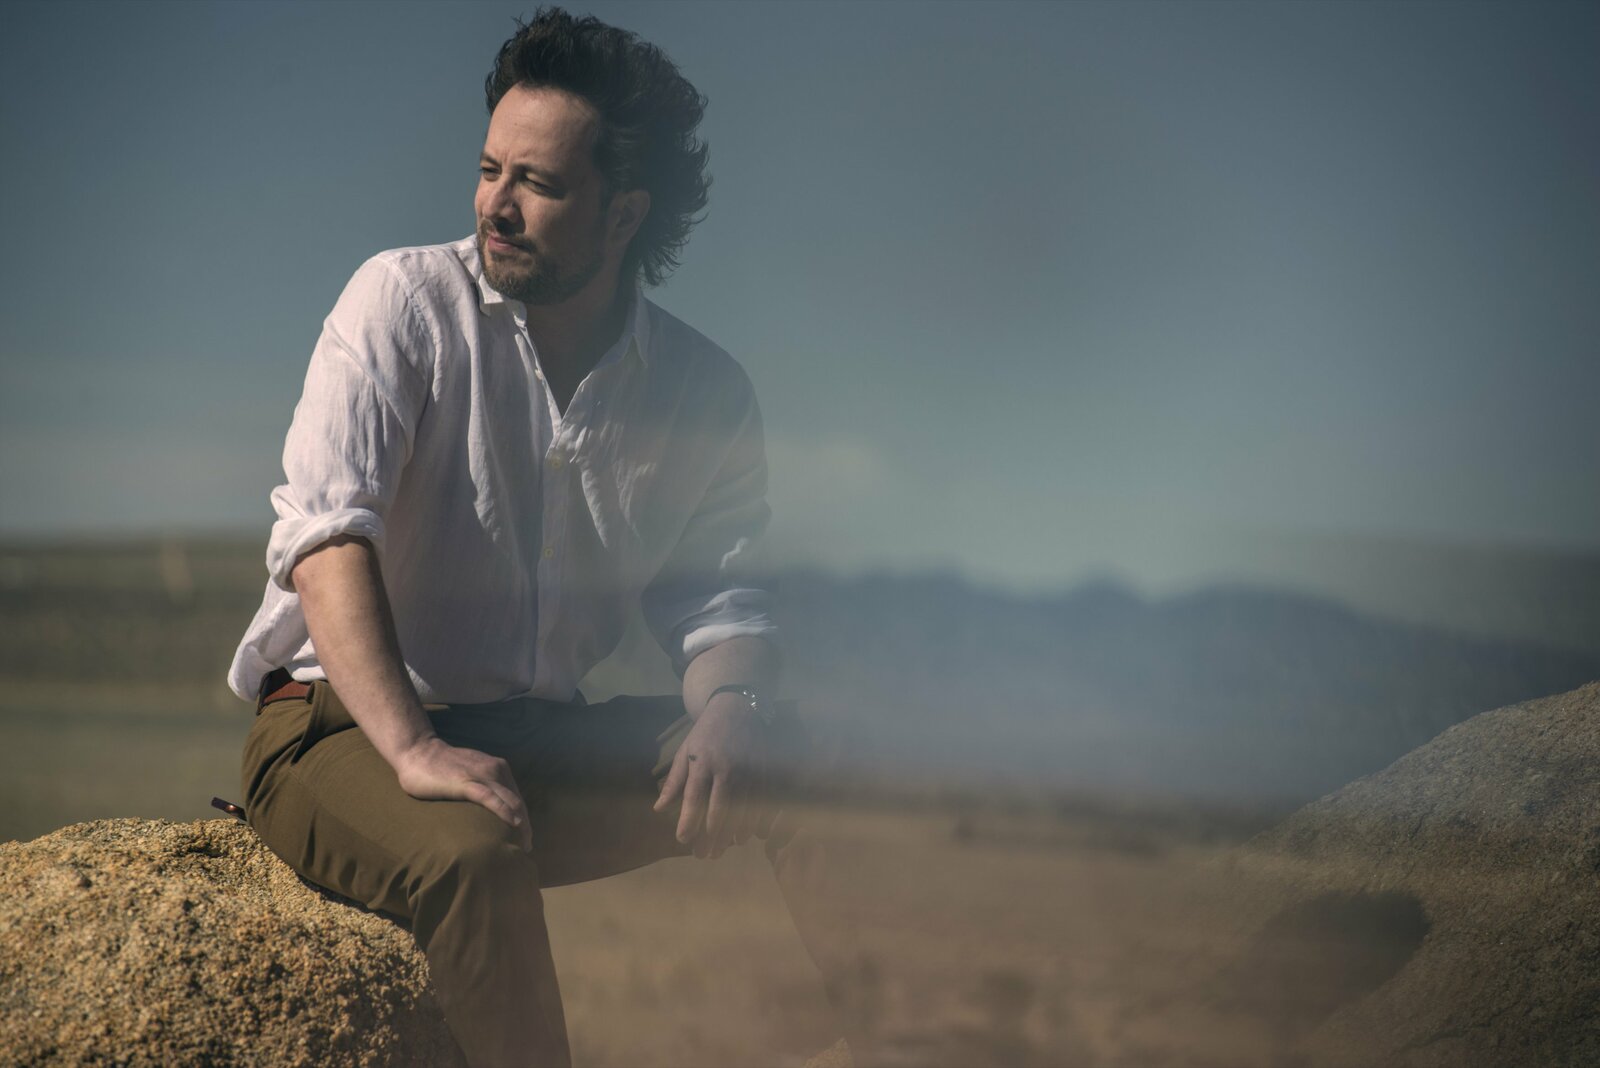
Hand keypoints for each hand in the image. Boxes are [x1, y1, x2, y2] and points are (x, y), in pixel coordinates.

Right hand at [392, 735, 532, 852]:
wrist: (418, 752)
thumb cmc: (441, 767)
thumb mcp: (470, 773)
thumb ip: (482, 785)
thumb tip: (489, 807)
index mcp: (498, 768)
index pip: (517, 797)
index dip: (525, 817)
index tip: (525, 837)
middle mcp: (495, 769)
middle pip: (518, 802)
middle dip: (526, 826)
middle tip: (527, 846)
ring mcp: (481, 775)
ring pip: (510, 801)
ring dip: (521, 824)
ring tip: (523, 845)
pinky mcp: (466, 783)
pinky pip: (491, 798)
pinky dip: (504, 811)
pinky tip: (514, 824)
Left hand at [653, 695, 768, 858]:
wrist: (738, 708)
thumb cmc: (706, 733)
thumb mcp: (684, 752)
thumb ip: (674, 782)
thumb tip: (659, 809)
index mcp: (702, 762)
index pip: (694, 798)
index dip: (688, 822)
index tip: (683, 840)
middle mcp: (726, 768)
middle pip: (719, 810)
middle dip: (711, 837)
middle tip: (704, 855)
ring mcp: (748, 771)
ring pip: (742, 810)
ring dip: (732, 835)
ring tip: (722, 850)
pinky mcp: (765, 772)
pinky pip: (761, 803)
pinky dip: (754, 823)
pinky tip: (746, 837)